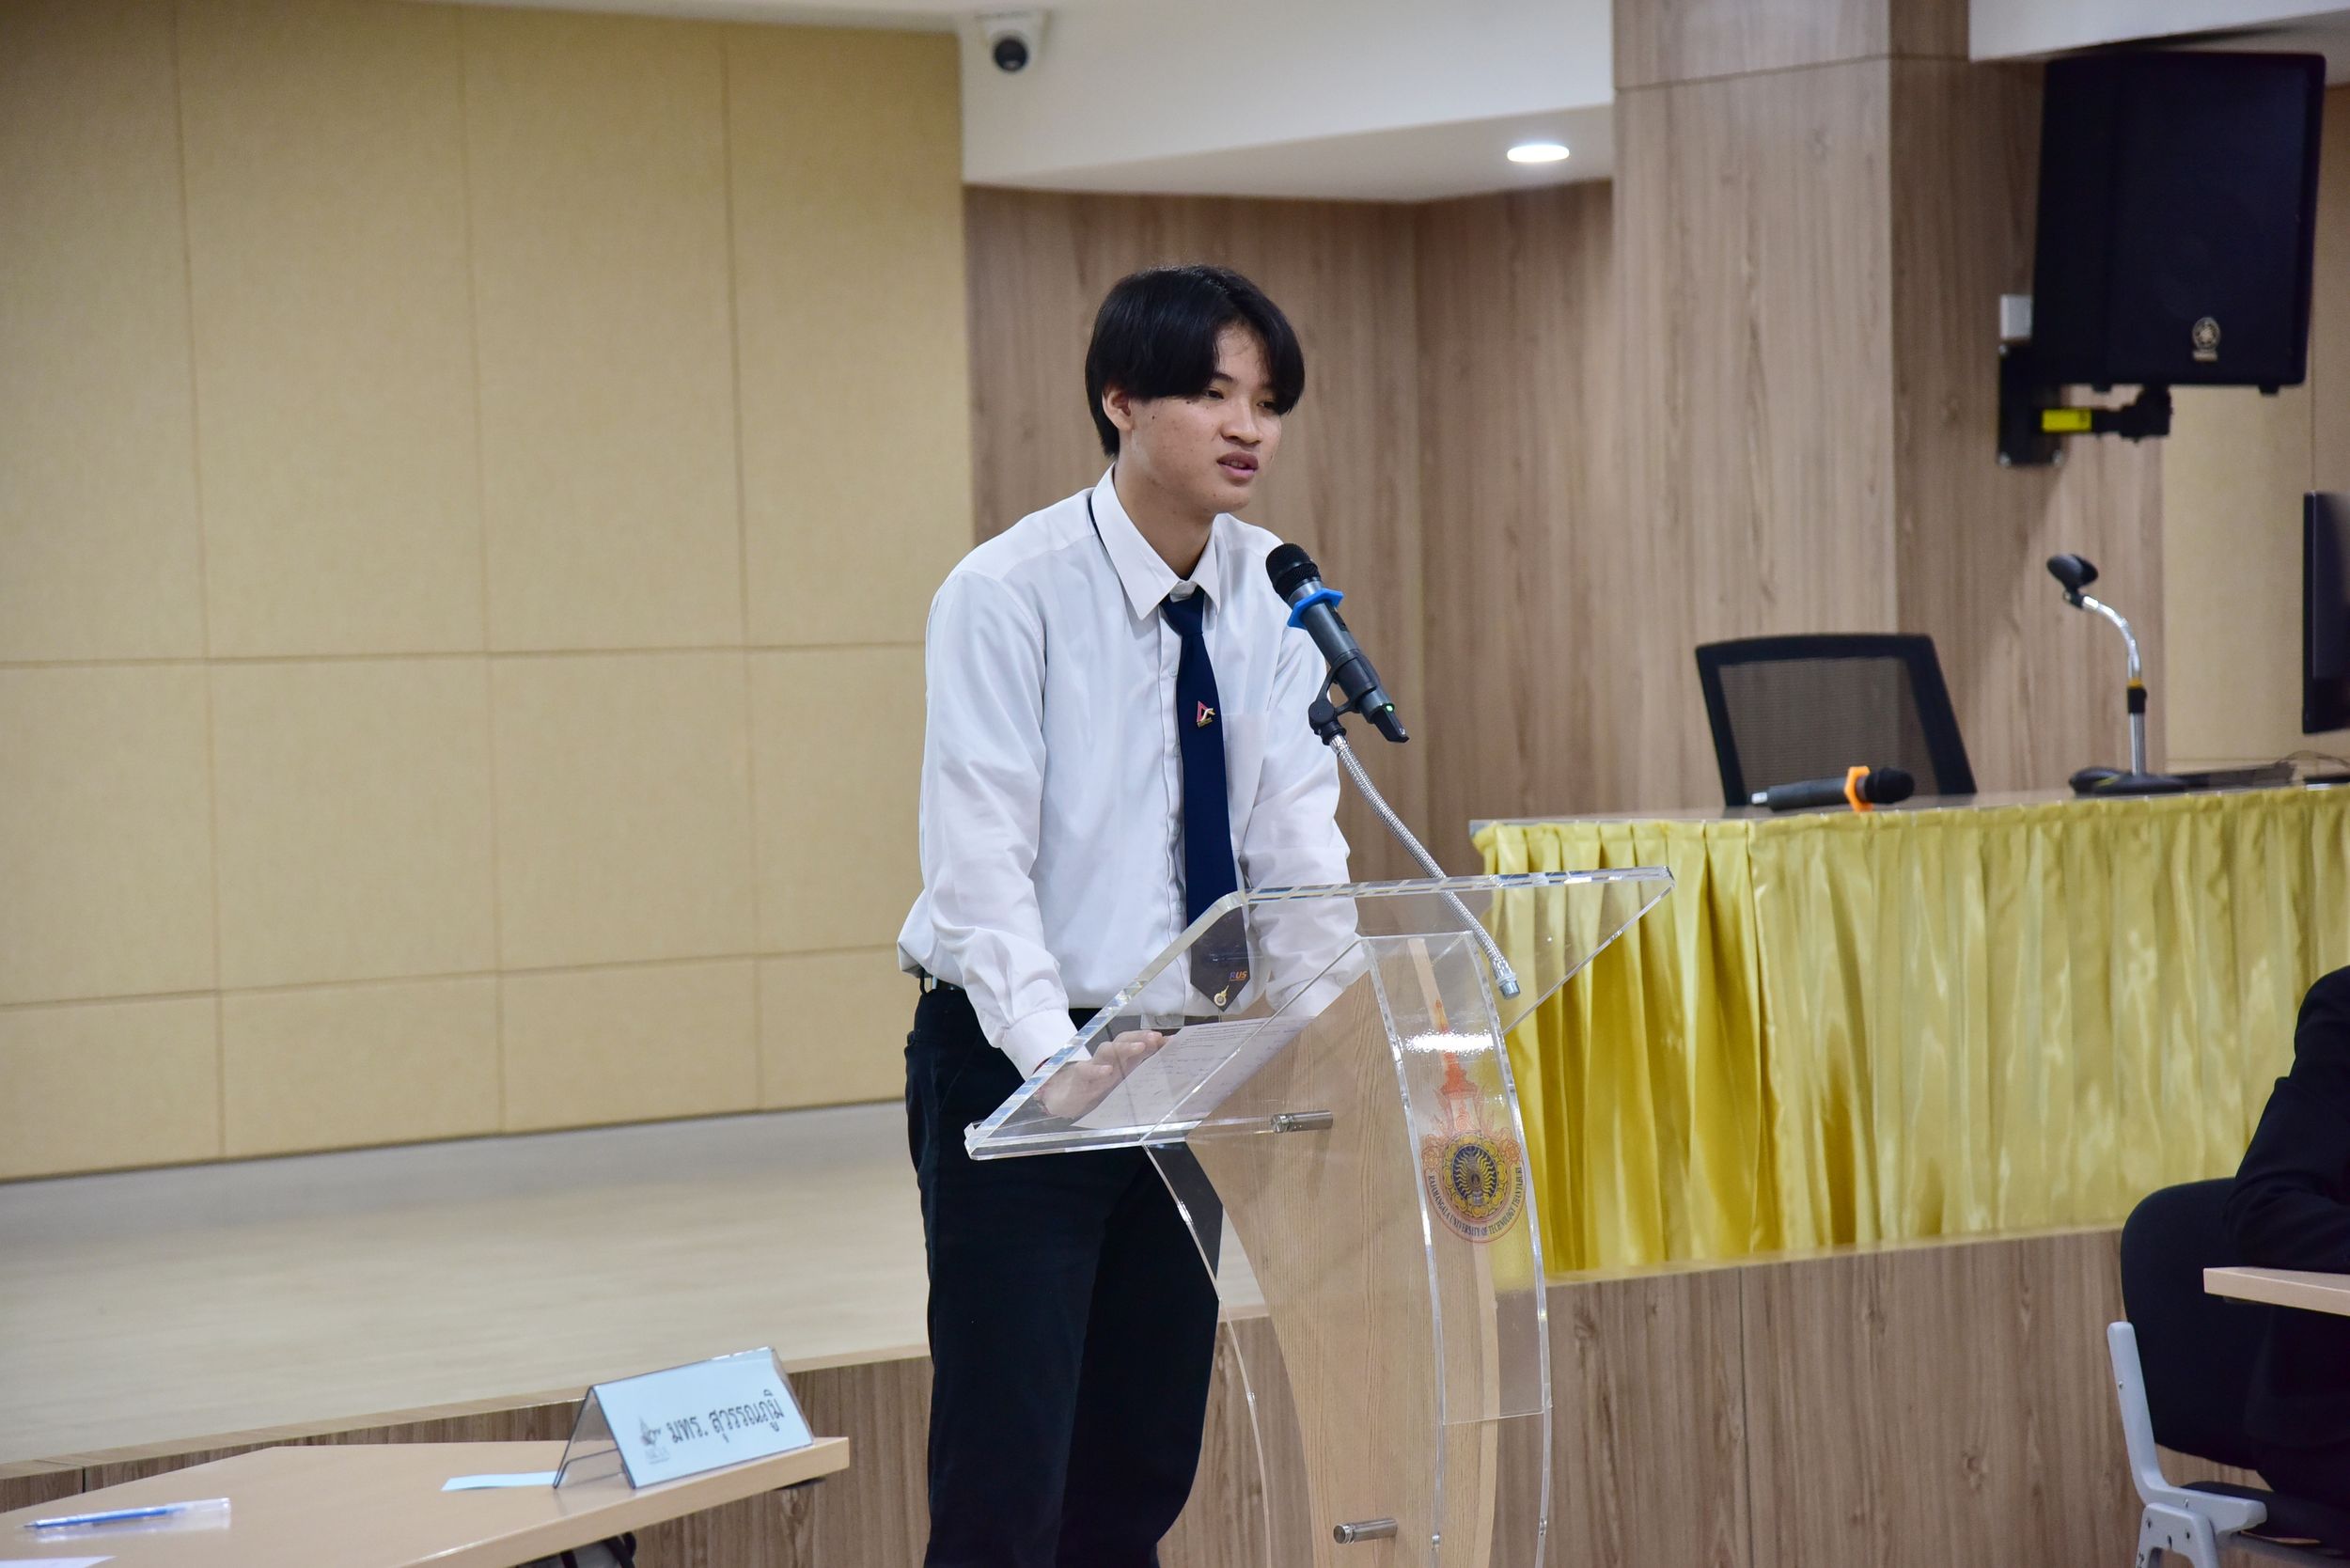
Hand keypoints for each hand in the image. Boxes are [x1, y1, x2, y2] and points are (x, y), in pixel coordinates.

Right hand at [1037, 1029, 1166, 1119]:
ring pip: (1106, 1051)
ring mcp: (1092, 1068)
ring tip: (1139, 1048)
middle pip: (1122, 1042)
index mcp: (1119, 1062)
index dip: (1152, 1040)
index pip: (1135, 1043)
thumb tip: (1169, 1066)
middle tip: (1156, 1038)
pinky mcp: (1078, 1080)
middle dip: (1140, 1037)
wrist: (1064, 1098)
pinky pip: (1085, 1071)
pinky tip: (1107, 1071)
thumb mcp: (1120, 1082)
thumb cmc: (1097, 1088)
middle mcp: (1107, 1061)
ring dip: (1123, 1048)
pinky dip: (1096, 1070)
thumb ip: (1141, 1071)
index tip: (1171, 1039)